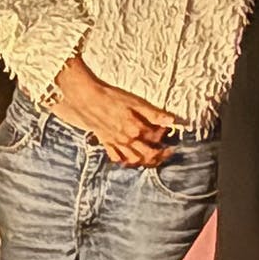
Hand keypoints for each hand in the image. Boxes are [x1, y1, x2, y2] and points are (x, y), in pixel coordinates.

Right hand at [51, 59, 174, 166]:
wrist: (87, 99)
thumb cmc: (111, 98)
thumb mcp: (135, 102)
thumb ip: (153, 114)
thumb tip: (171, 121)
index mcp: (136, 129)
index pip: (156, 137)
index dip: (164, 133)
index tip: (168, 128)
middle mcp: (127, 140)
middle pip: (148, 154)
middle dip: (161, 154)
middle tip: (168, 151)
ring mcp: (116, 143)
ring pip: (133, 160)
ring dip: (145, 161)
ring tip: (152, 157)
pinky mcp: (106, 143)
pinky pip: (116, 157)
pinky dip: (124, 160)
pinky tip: (130, 157)